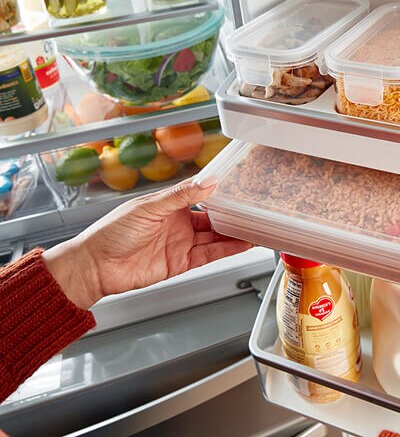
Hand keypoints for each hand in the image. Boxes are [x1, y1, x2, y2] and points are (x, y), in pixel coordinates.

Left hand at [43, 176, 251, 308]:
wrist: (96, 267)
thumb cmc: (111, 232)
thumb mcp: (149, 207)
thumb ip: (180, 195)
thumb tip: (207, 181)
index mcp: (169, 205)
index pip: (200, 195)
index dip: (219, 191)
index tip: (238, 186)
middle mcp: (178, 224)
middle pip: (212, 218)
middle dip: (232, 215)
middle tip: (253, 210)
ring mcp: (180, 244)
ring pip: (215, 237)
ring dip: (234, 233)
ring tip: (255, 228)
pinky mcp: (181, 263)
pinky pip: (209, 256)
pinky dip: (227, 250)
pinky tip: (241, 244)